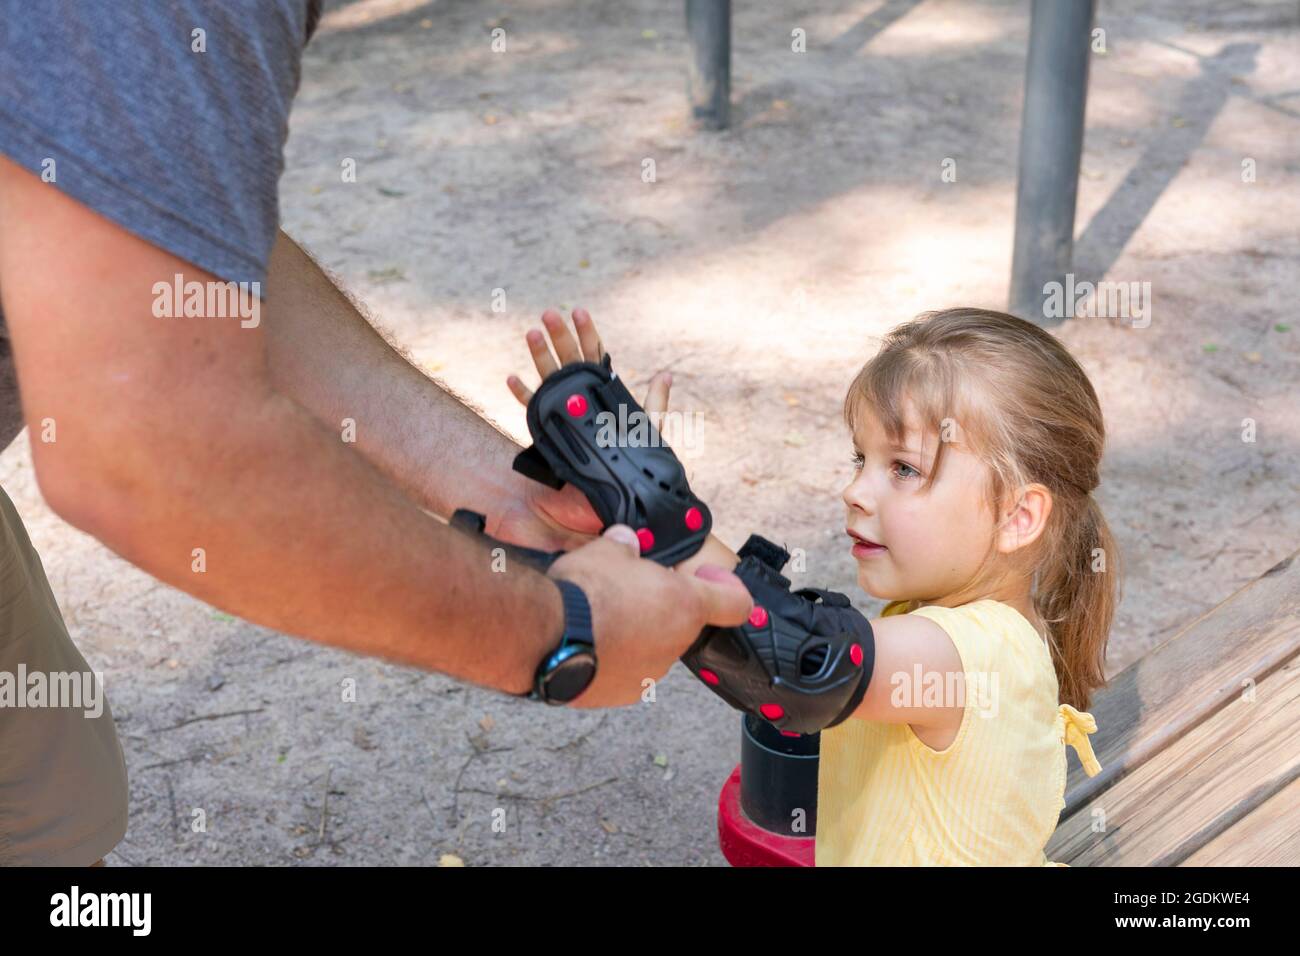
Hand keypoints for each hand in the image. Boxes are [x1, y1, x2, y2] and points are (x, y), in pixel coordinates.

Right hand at [497, 307, 673, 550]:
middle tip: (550, 314)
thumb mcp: (649, 429)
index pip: (596, 355)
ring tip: (532, 332)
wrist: (619, 496)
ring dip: (539, 355)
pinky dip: (523, 394)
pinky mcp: (549, 430)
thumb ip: (654, 403)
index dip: (588, 333)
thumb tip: (665, 375)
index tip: (579, 312)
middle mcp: (581, 396)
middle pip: (569, 359)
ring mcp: (563, 410)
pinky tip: (514, 378)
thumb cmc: (635, 460)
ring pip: (549, 377)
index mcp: (603, 390)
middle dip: (560, 335)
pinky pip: (533, 409)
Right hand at [547, 525, 752, 707]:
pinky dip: (614, 657)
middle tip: (629, 590)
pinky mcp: (621, 694)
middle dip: (661, 606)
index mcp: (685, 606)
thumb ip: (625, 547)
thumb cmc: (583, 591)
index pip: (737, 603)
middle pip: (682, 623)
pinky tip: (587, 642)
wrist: (545, 637)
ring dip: (636, 633)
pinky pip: (627, 670)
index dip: (727, 586)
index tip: (709, 577)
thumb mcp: (607, 550)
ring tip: (599, 617)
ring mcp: (649, 674)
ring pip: (653, 647)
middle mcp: (674, 645)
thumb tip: (625, 541)